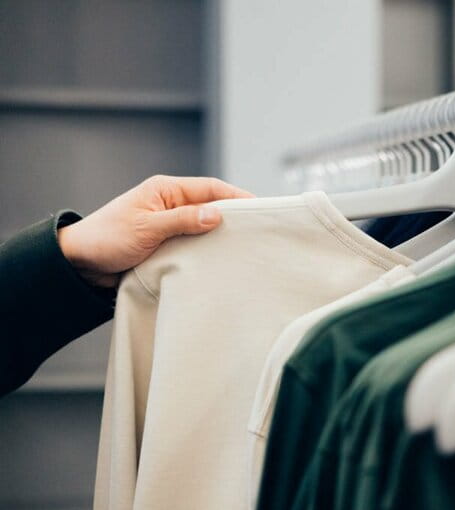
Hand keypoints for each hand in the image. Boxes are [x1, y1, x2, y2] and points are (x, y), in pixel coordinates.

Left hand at [58, 175, 253, 287]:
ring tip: (244, 246)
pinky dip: (207, 248)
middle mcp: (170, 203)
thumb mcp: (147, 229)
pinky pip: (194, 241)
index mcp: (166, 190)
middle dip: (234, 216)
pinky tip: (219, 258)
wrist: (79, 263)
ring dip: (220, 234)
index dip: (238, 196)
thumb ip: (183, 220)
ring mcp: (169, 222)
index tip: (260, 209)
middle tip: (258, 231)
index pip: (211, 188)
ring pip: (204, 225)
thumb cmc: (107, 239)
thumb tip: (218, 214)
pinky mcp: (167, 241)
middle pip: (212, 205)